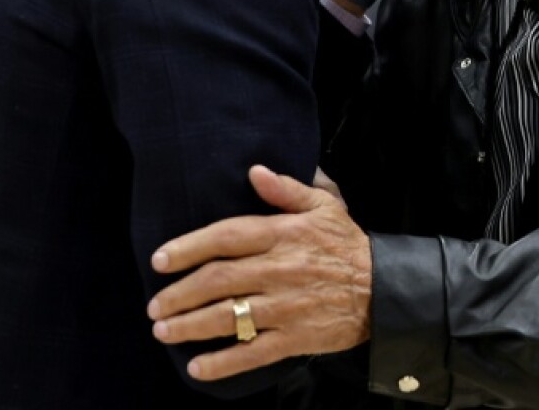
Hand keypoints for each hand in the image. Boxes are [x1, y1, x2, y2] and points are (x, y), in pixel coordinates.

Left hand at [148, 165, 371, 380]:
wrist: (384, 289)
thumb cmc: (348, 245)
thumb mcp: (325, 206)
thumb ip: (287, 189)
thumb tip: (254, 172)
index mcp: (283, 234)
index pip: (227, 237)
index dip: (189, 247)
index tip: (160, 259)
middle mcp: (280, 269)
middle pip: (218, 281)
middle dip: (179, 294)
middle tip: (154, 305)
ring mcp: (287, 306)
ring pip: (229, 317)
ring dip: (190, 326)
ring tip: (163, 331)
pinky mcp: (296, 337)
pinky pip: (253, 353)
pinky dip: (223, 362)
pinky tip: (197, 366)